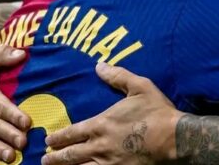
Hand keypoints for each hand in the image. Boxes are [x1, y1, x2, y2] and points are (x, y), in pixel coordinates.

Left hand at [42, 63, 182, 164]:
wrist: (174, 138)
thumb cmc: (156, 111)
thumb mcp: (139, 87)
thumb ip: (118, 76)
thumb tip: (99, 65)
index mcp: (102, 124)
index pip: (72, 133)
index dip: (58, 138)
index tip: (48, 140)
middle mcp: (100, 146)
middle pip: (70, 155)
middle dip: (55, 158)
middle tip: (44, 159)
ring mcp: (108, 163)